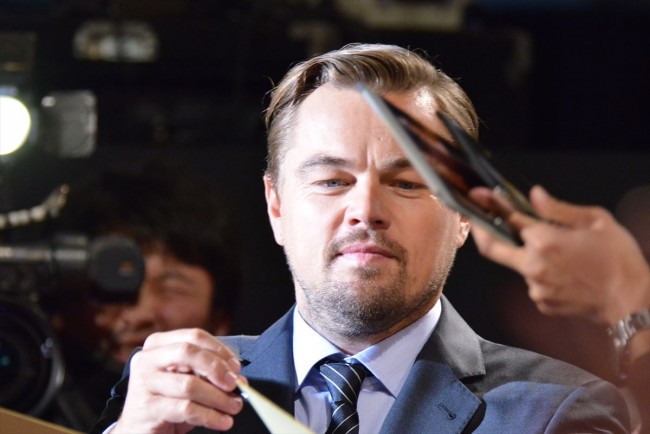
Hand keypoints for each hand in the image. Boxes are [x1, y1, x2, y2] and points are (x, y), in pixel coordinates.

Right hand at [112, 328, 244, 433]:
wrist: (138, 431)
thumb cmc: (166, 402)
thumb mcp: (186, 380)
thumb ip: (208, 374)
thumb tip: (237, 377)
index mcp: (158, 344)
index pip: (194, 336)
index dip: (219, 350)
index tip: (236, 367)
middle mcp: (147, 359)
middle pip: (188, 352)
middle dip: (216, 368)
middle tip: (234, 384)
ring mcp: (143, 383)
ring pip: (189, 384)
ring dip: (218, 397)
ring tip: (234, 406)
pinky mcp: (146, 408)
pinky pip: (186, 409)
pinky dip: (210, 416)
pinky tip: (222, 421)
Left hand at [470, 185, 649, 325]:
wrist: (632, 304)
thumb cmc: (620, 260)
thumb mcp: (596, 222)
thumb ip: (558, 209)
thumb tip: (534, 195)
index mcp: (545, 241)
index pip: (508, 219)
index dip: (492, 205)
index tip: (479, 195)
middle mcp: (533, 266)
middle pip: (492, 248)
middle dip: (480, 232)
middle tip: (476, 221)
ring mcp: (535, 287)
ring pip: (519, 265)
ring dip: (529, 255)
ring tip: (563, 255)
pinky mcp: (541, 303)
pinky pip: (533, 283)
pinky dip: (542, 273)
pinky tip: (567, 272)